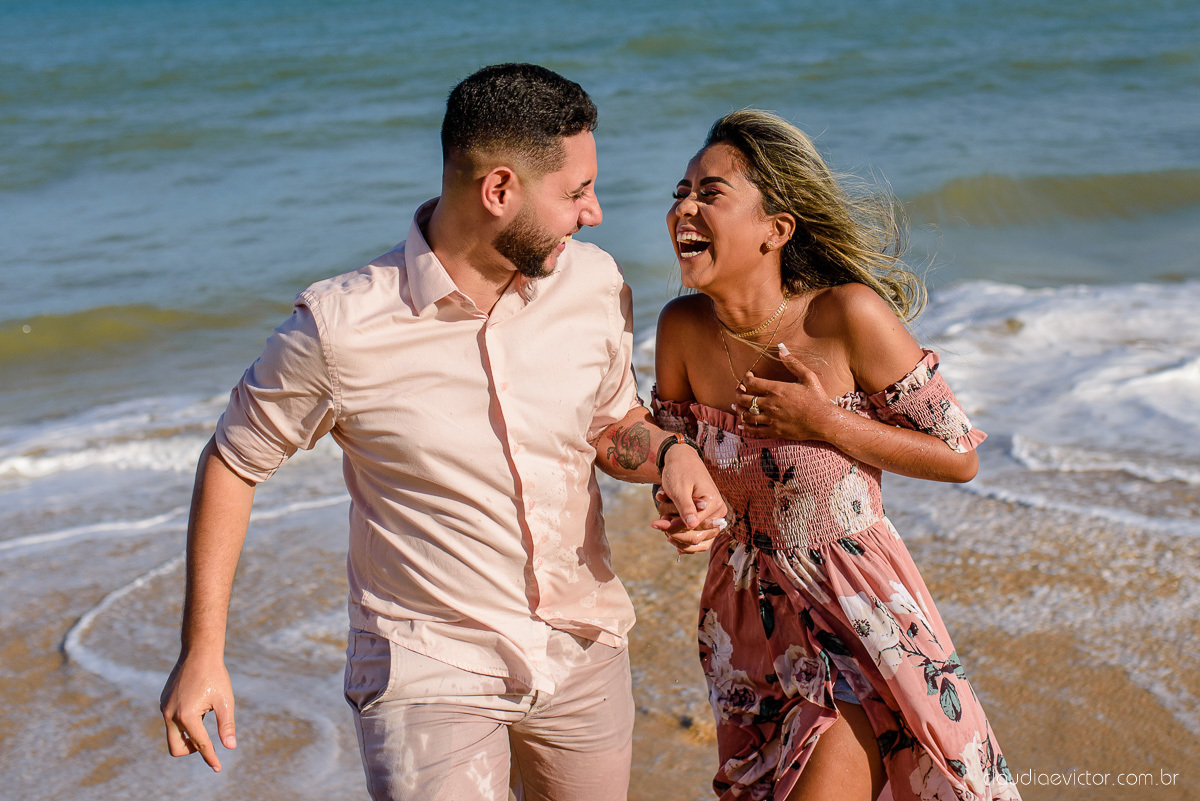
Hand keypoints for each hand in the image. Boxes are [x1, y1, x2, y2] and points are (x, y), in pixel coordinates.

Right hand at [160, 653, 236, 771]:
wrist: (199, 652)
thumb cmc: (215, 676)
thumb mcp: (225, 701)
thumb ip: (227, 725)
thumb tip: (230, 747)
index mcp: (187, 716)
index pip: (200, 745)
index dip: (211, 758)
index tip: (218, 767)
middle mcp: (170, 715)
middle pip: (177, 748)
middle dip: (193, 750)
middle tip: (208, 741)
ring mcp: (164, 708)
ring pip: (172, 735)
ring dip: (188, 734)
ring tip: (204, 718)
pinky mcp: (163, 702)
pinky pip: (170, 721)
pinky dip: (183, 723)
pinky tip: (196, 707)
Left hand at [656, 444, 727, 552]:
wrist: (682, 460)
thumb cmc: (680, 471)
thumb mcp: (679, 489)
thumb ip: (686, 507)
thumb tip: (692, 525)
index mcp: (715, 504)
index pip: (694, 526)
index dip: (673, 528)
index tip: (655, 523)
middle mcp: (718, 514)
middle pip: (696, 537)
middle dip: (673, 532)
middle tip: (656, 523)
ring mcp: (713, 519)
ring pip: (697, 542)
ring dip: (677, 536)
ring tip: (662, 524)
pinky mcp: (706, 521)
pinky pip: (699, 539)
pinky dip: (684, 540)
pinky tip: (672, 541)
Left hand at [734, 345, 842, 441]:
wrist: (824, 421)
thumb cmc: (817, 398)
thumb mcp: (808, 377)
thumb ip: (793, 363)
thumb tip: (781, 349)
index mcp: (777, 389)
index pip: (750, 383)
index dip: (745, 379)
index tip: (748, 377)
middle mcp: (770, 404)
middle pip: (743, 399)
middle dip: (738, 393)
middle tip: (739, 391)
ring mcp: (771, 419)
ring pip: (746, 415)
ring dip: (739, 410)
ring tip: (737, 406)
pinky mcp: (774, 431)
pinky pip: (754, 430)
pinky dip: (746, 427)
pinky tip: (743, 424)